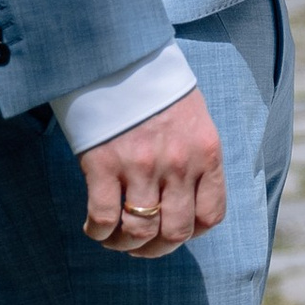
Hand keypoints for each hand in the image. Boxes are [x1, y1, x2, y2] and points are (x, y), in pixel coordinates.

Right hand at [78, 88, 226, 259]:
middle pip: (175, 233)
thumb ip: (193, 158)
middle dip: (157, 248)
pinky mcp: (105, 164)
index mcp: (206, 153)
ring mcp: (142, 166)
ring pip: (140, 232)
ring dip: (125, 244)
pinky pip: (104, 218)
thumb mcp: (193, 120)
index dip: (190, 233)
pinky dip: (99, 232)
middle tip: (140, 245)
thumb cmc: (156, 89)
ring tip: (115, 239)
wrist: (120, 56)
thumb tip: (183, 198)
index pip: (210, 216)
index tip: (172, 231)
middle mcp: (179, 164)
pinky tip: (94, 227)